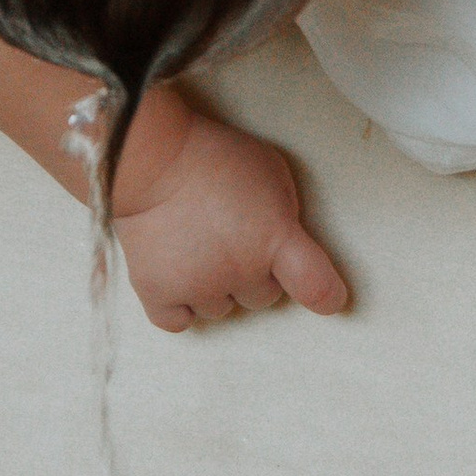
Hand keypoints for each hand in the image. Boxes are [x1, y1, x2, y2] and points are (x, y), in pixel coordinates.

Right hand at [110, 94, 349, 332]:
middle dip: (252, 272)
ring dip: (214, 286)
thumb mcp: (269, 168)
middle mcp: (241, 270)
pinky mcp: (158, 292)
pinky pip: (178, 322)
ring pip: (220, 309)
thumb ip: (284, 210)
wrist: (146, 153)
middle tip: (230, 236)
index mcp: (274, 238)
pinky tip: (176, 277)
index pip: (316, 286)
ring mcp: (198, 285)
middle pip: (263, 296)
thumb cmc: (210, 154)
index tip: (329, 299)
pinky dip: (178, 305)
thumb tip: (284, 239)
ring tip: (195, 244)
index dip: (327, 297)